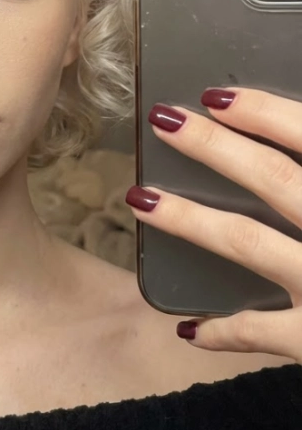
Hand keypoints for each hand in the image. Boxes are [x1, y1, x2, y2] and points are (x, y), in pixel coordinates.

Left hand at [125, 87, 301, 362]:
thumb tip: (296, 140)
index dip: (266, 114)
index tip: (217, 96)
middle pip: (277, 181)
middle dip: (215, 149)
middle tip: (164, 121)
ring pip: (251, 244)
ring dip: (191, 221)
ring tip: (142, 200)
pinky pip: (264, 334)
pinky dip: (225, 331)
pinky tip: (190, 328)